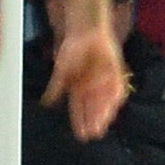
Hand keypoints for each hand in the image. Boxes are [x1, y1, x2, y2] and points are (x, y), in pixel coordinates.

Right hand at [42, 25, 129, 141]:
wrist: (87, 30)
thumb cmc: (72, 48)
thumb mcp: (61, 70)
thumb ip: (55, 88)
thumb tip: (46, 103)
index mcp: (79, 89)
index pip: (79, 110)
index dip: (80, 122)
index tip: (82, 135)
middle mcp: (92, 88)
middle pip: (93, 108)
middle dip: (94, 120)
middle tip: (95, 132)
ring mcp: (104, 80)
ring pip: (105, 101)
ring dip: (104, 112)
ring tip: (103, 123)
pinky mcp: (116, 72)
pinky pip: (118, 87)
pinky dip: (116, 96)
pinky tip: (115, 105)